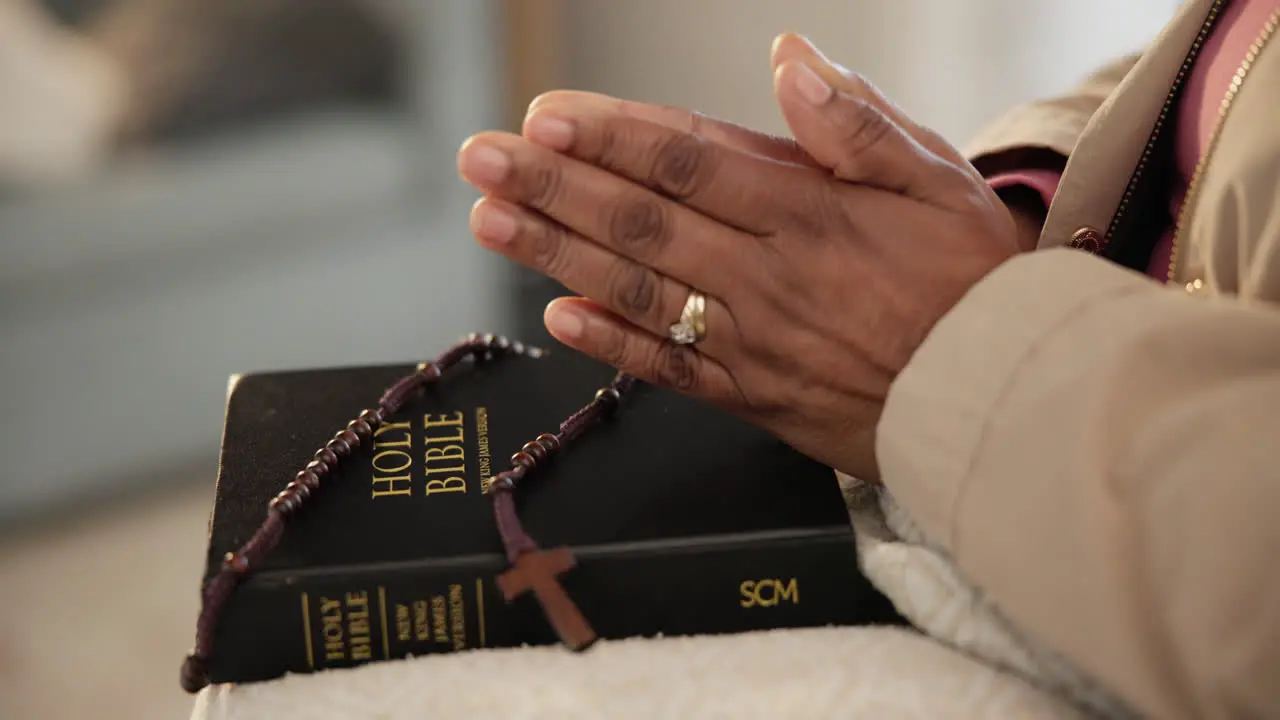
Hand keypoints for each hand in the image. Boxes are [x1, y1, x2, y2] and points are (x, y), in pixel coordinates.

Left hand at [457, 41, 1019, 480]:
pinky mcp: (752, 396)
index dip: (610, 137)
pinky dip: (610, 345)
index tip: (545, 118)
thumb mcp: (942, 181)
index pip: (689, 162)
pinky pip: (670, 370)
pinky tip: (556, 316)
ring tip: (491, 222)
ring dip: (556, 254)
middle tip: (480, 159)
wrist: (997, 398)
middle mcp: (767, 277)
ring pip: (637, 290)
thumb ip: (859, 124)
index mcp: (809, 213)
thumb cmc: (973, 282)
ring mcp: (752, 342)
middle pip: (642, 221)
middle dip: (552, 186)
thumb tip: (790, 59)